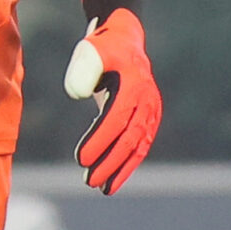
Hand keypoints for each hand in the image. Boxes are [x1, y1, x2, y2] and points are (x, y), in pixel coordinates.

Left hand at [63, 9, 160, 194]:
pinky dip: (128, 165)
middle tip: (89, 180)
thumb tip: (78, 94)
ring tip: (101, 187)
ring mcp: (151, 111)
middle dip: (109, 162)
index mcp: (134, 85)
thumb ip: (83, 68)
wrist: (125, 41)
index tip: (81, 158)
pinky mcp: (149, 119)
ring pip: (137, 146)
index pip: (116, 118)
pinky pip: (140, 145)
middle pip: (129, 138)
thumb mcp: (91, 51)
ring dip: (120, 169)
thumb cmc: (103, 47)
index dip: (100, 140)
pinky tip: (112, 182)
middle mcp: (147, 101)